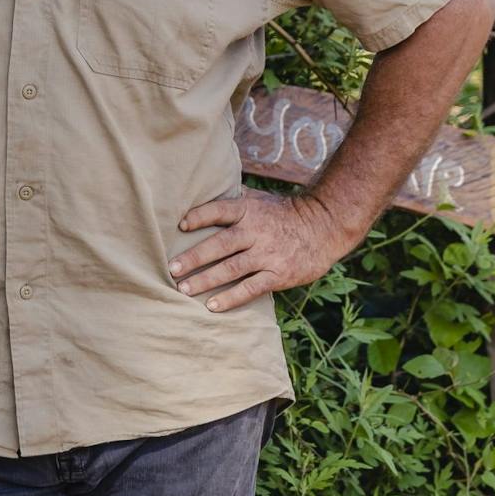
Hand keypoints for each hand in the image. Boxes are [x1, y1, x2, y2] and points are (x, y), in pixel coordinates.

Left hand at [166, 188, 355, 312]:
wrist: (323, 227)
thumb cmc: (282, 213)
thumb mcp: (258, 198)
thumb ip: (233, 198)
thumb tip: (203, 190)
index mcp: (247, 210)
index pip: (218, 210)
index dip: (199, 216)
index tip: (181, 225)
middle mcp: (255, 231)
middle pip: (220, 244)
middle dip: (194, 257)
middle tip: (172, 268)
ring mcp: (267, 254)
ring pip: (231, 269)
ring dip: (206, 280)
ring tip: (184, 288)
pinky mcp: (278, 274)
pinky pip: (251, 288)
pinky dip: (231, 298)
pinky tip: (213, 306)